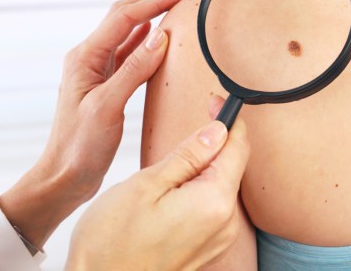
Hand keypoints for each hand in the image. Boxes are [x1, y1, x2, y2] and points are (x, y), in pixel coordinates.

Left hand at [0, 0, 194, 248]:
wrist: (65, 175)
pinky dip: (145, 37)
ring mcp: (98, 71)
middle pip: (124, 17)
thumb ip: (133, 70)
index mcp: (85, 57)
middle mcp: (90, 58)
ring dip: (148, 12)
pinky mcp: (108, 85)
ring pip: (127, 31)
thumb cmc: (80, 146)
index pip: (125, 17)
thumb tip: (160, 37)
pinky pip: (130, 53)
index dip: (155, 0)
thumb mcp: (107, 106)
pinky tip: (154, 32)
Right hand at [66, 96, 249, 270]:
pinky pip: (214, 207)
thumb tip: (217, 131)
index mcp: (214, 201)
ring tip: (176, 161)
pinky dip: (201, 189)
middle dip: (217, 142)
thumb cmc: (111, 242)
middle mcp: (225, 222)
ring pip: (223, 186)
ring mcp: (218, 238)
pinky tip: (177, 188)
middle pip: (233, 166)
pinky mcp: (207, 248)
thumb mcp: (146, 184)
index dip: (228, 121)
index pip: (238, 148)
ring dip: (207, 166)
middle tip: (191, 125)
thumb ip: (188, 155)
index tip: (214, 103)